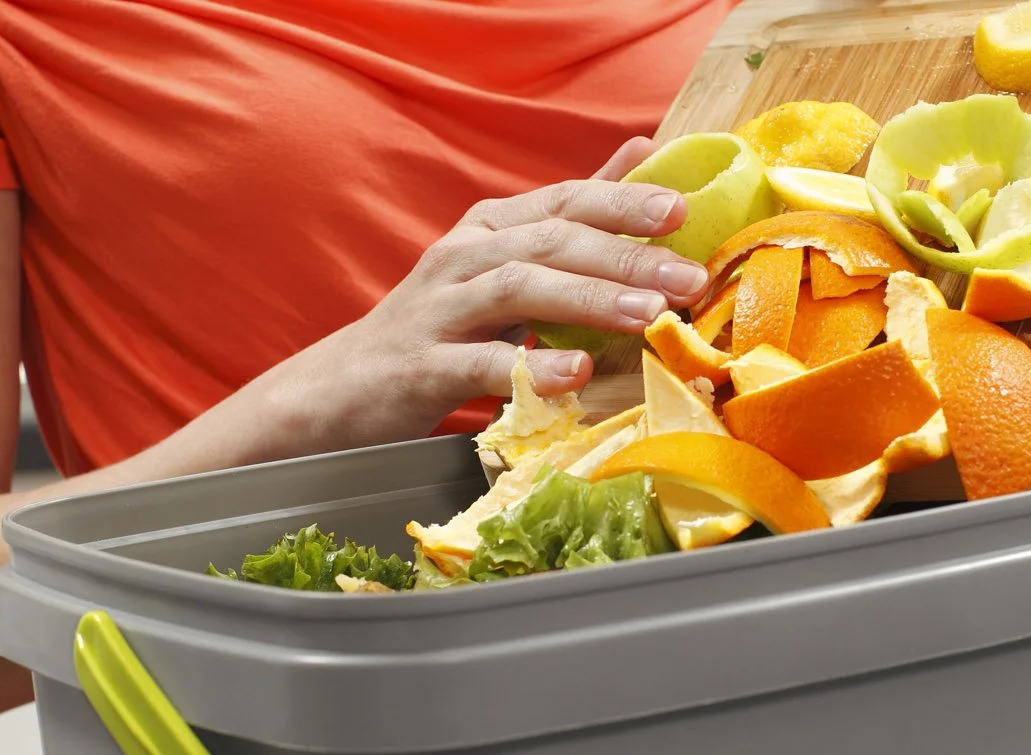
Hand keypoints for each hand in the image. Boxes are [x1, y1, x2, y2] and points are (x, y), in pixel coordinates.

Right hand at [254, 137, 711, 451]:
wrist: (343, 388)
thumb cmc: (442, 326)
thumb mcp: (504, 262)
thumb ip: (571, 214)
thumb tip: (640, 152)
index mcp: (490, 228)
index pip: (564, 202)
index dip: (623, 202)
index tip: (682, 210)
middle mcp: (464, 256)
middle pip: (550, 241)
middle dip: (625, 255)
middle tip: (688, 277)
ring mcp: (440, 309)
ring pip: (518, 289)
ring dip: (589, 299)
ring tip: (647, 316)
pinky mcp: (421, 366)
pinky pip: (481, 363)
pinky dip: (531, 368)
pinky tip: (576, 376)